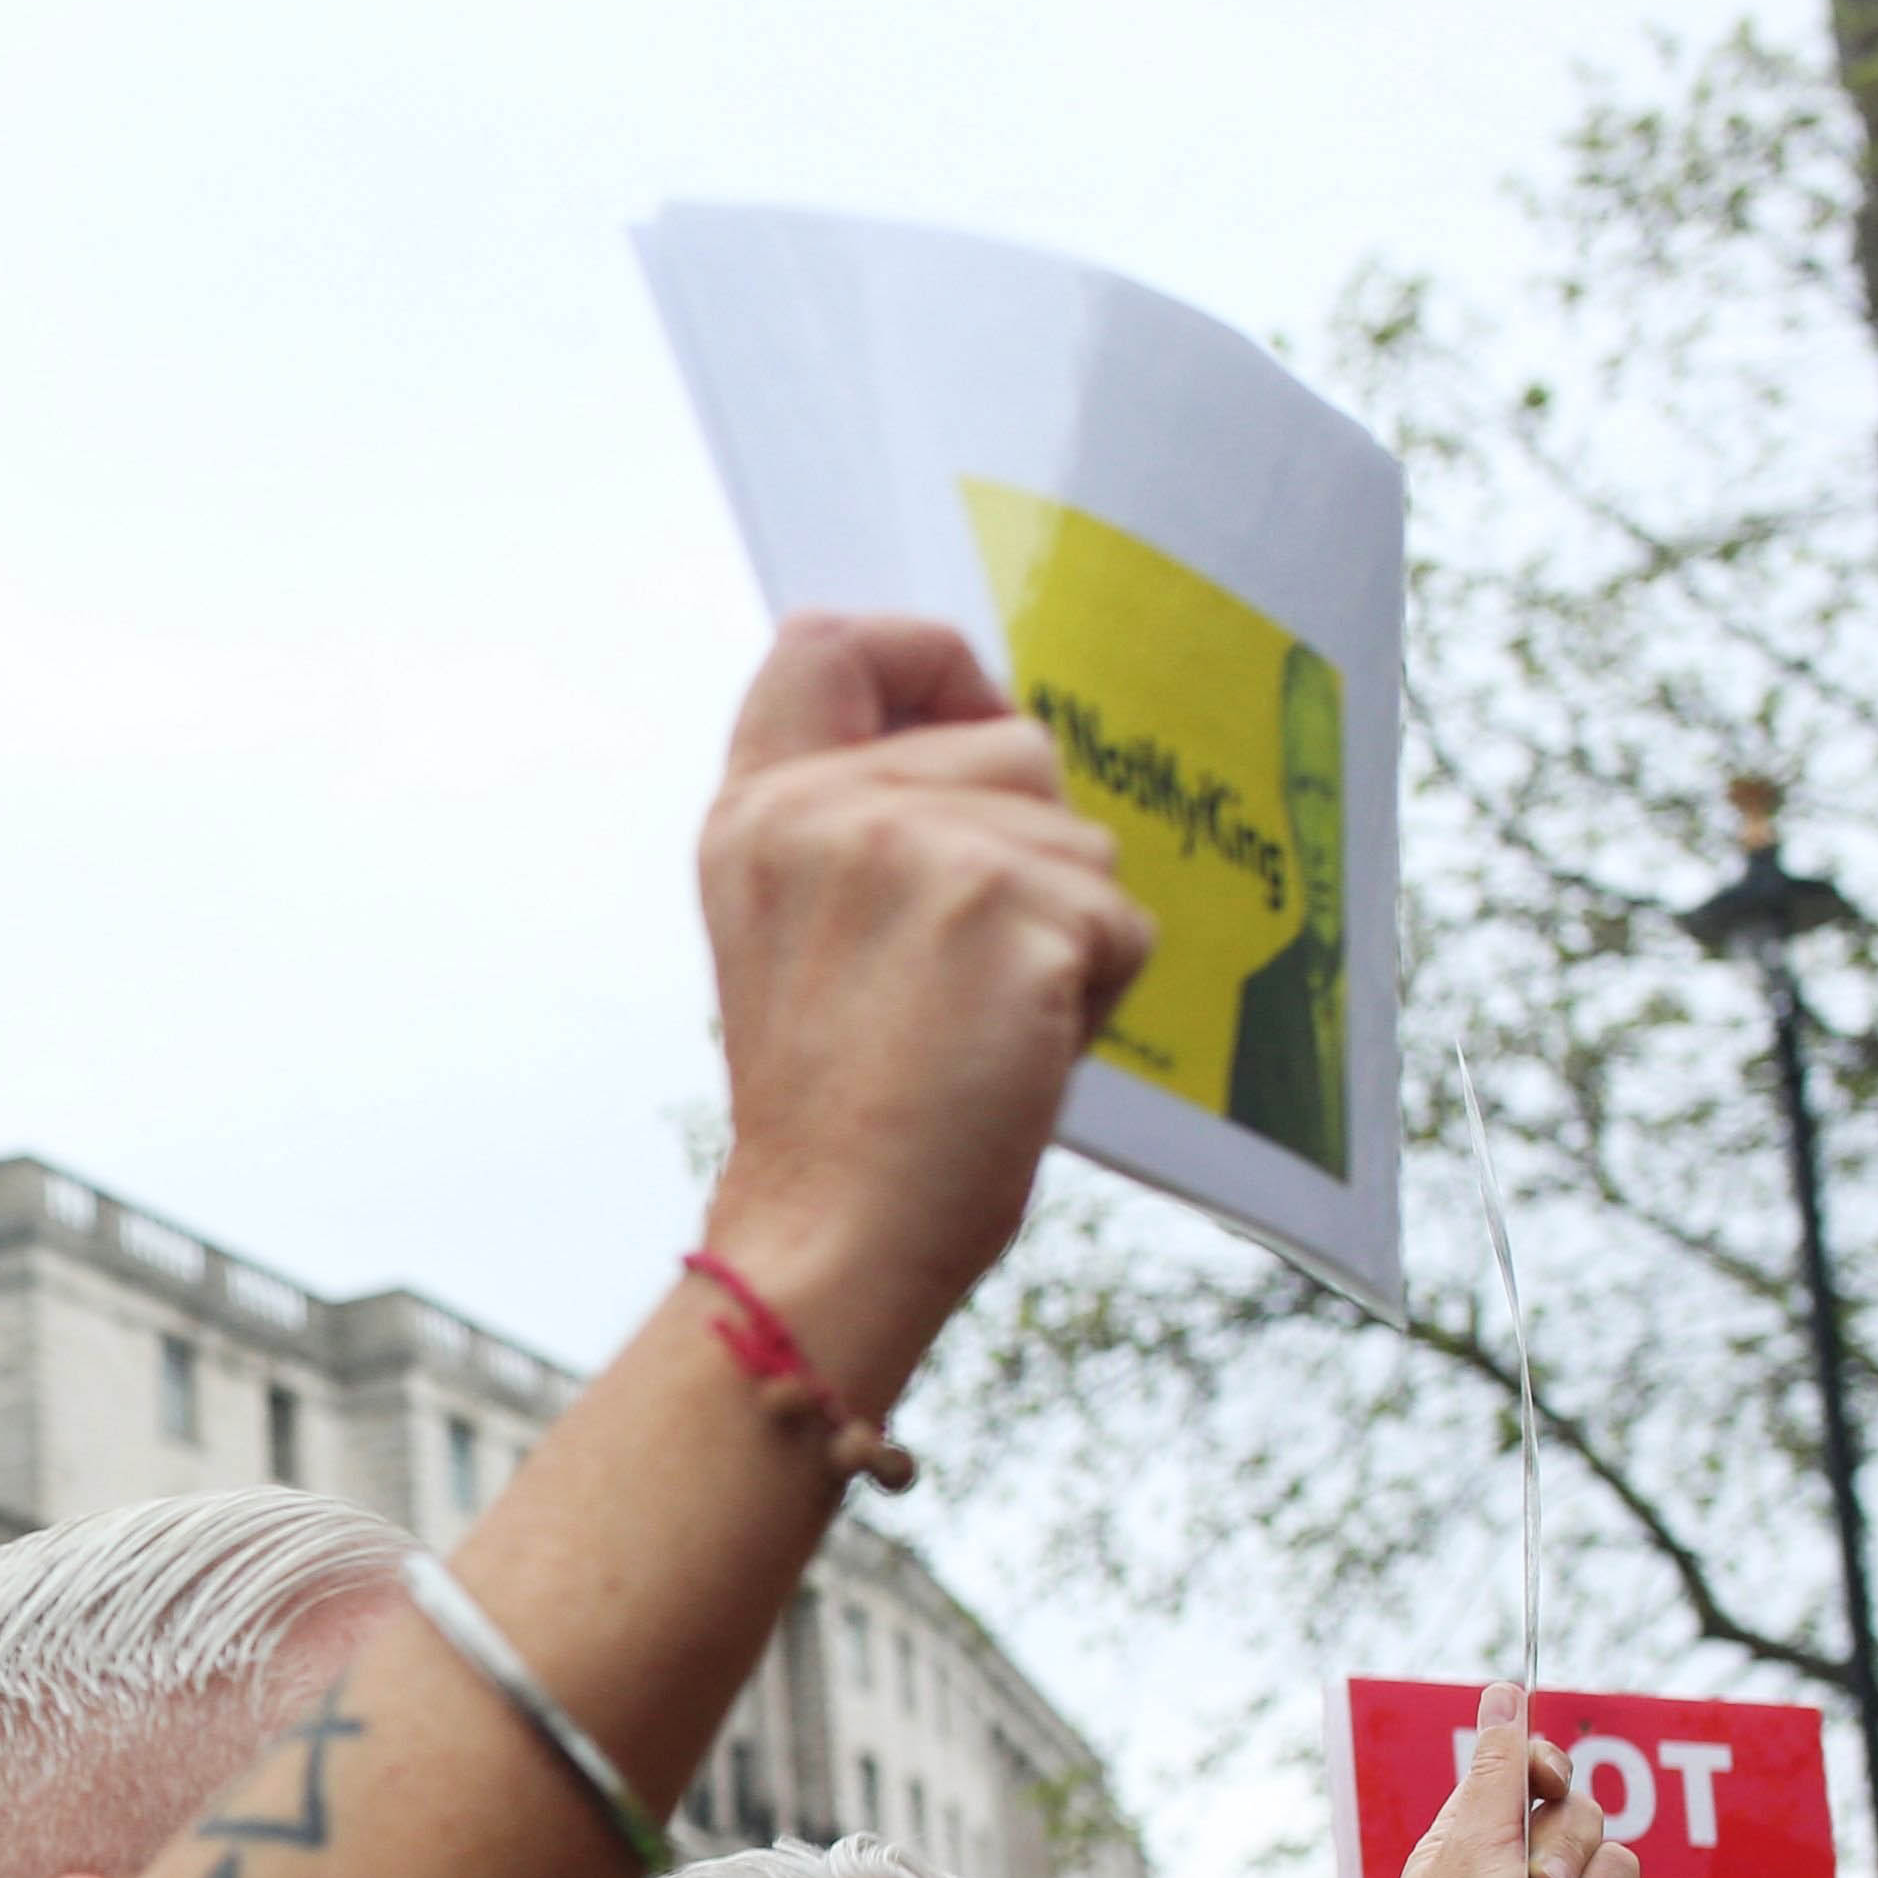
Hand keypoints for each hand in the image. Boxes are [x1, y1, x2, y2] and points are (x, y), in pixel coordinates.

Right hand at [691, 613, 1153, 1413]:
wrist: (835, 1234)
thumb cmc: (841, 1110)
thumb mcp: (801, 933)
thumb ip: (859, 826)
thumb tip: (1001, 742)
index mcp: (757, 814)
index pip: (827, 643)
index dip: (922, 658)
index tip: (962, 715)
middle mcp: (821, 811)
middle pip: (1013, 743)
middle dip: (1029, 850)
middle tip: (955, 975)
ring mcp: (910, 850)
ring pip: (1081, 838)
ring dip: (1068, 932)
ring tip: (981, 1022)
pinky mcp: (1005, 908)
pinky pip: (1121, 920)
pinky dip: (1099, 995)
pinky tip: (1017, 1052)